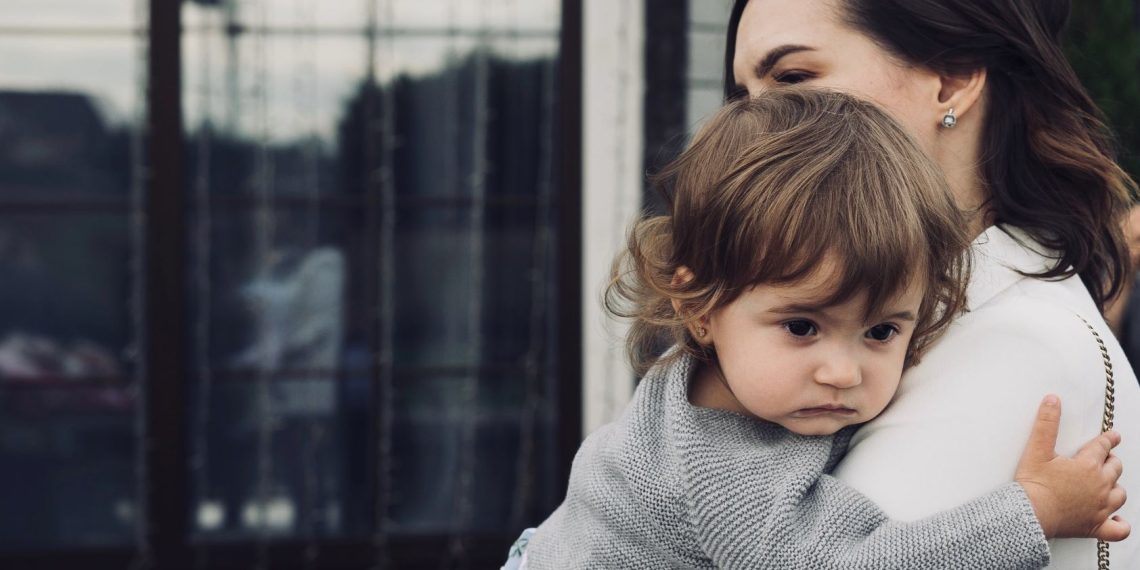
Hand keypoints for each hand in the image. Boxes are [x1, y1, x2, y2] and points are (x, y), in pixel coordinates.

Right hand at [1014, 395, 1128, 540]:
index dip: (1108, 439)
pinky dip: (1121, 524)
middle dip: (1111, 462)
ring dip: (1116, 487)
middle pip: (1114, 469)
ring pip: (1120, 494)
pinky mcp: (1095, 526)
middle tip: (1106, 458)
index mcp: (1087, 466)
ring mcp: (1100, 508)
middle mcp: (1099, 486)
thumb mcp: (1036, 449)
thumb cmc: (1032, 485)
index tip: (1113, 436)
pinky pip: (1118, 529)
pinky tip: (1117, 519)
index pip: (1102, 447)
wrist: (1028, 514)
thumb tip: (1053, 401)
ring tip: (1109, 484)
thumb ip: (1047, 423)